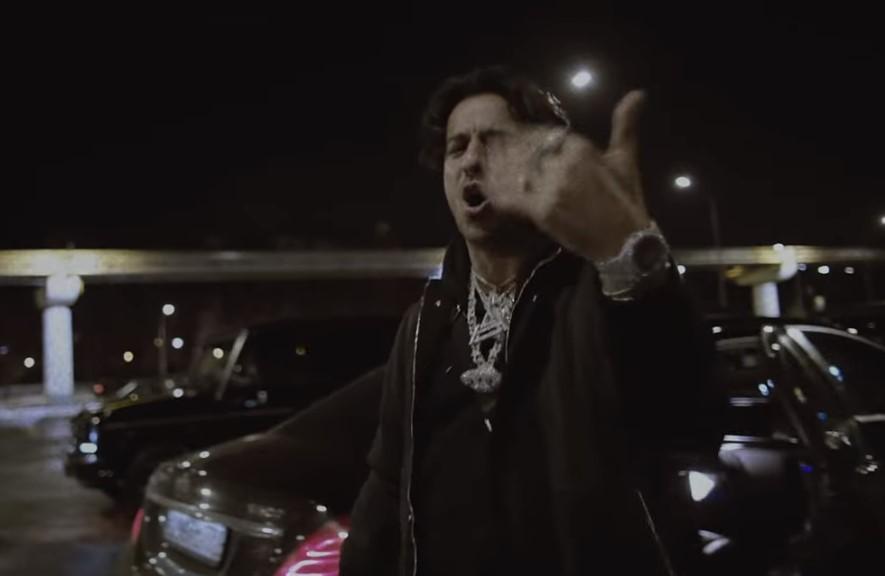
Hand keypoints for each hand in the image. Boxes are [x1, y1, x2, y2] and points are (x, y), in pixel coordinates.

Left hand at [483, 90, 650, 260]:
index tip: (501, 130)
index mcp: (580, 148)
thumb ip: (624, 126)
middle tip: (477, 140)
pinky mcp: (542, 210)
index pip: (542, 134)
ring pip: (512, 172)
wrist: (625, 242)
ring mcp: (550, 187)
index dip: (519, 133)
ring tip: (473, 159)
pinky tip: (481, 188)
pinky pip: (512, 198)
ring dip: (492, 166)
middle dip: (500, 146)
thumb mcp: (625, 160)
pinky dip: (495, 192)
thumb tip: (638, 93)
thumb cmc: (625, 202)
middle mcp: (563, 163)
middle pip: (522, 150)